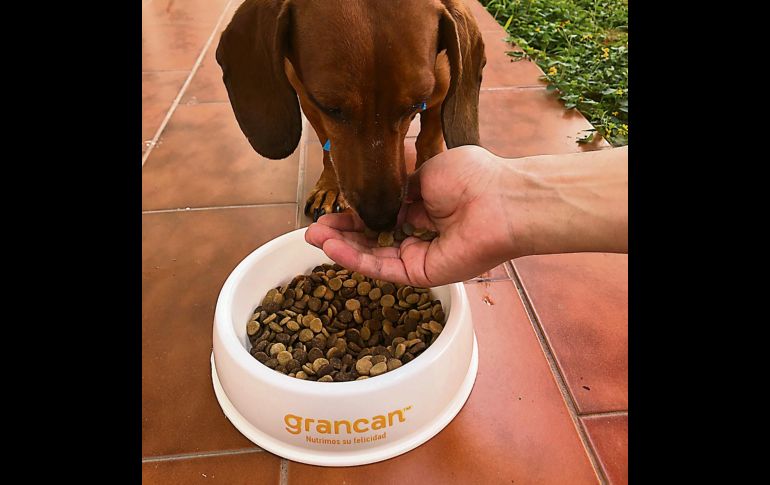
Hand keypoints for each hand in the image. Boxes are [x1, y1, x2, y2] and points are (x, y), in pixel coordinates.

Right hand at [305, 145, 514, 285]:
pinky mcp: (422, 273)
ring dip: (342, 248)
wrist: (500, 201)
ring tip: (313, 239)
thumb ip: (397, 177)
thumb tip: (374, 177)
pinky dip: (356, 259)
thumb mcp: (425, 166)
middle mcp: (419, 232)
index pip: (380, 212)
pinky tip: (332, 248)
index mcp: (422, 204)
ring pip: (373, 255)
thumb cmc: (472, 177)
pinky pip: (383, 268)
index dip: (353, 212)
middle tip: (313, 230)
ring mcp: (420, 255)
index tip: (329, 209)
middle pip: (372, 237)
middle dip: (341, 233)